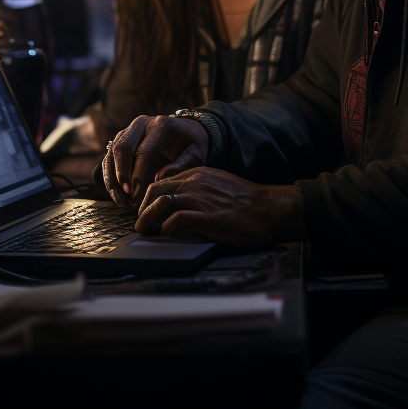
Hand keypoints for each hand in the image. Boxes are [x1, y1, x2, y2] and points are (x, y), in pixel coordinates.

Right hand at [101, 114, 207, 207]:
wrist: (185, 132)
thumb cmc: (190, 145)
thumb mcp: (195, 154)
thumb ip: (181, 165)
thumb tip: (159, 178)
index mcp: (161, 125)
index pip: (144, 151)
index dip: (138, 174)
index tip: (136, 195)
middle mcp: (142, 124)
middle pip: (122, 148)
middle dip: (121, 175)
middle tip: (126, 198)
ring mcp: (129, 130)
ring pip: (112, 153)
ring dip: (113, 179)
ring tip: (122, 201)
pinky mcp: (121, 139)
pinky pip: (109, 158)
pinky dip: (110, 177)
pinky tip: (118, 195)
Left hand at [135, 167, 302, 246]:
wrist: (267, 208)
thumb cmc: (246, 201)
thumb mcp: (218, 184)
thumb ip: (199, 188)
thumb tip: (182, 201)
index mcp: (198, 173)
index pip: (163, 180)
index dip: (149, 196)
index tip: (145, 208)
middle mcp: (195, 182)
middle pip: (156, 189)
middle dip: (142, 206)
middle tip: (140, 221)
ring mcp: (199, 198)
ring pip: (161, 203)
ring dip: (147, 218)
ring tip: (143, 230)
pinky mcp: (206, 217)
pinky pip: (177, 220)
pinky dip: (167, 228)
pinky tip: (166, 235)